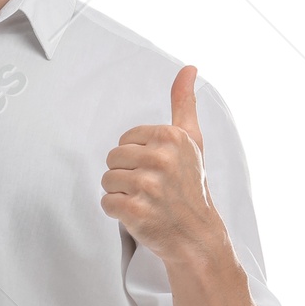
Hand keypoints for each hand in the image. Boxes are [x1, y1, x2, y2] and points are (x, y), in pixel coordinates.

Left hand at [100, 63, 225, 268]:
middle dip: (126, 175)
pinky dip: (118, 213)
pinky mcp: (136, 211)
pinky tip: (140, 215)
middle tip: (150, 189)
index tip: (156, 170)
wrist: (197, 236)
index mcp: (171, 137)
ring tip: (145, 202)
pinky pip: (107, 203)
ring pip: (107, 180)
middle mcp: (161, 159)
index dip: (136, 157)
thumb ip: (184, 104)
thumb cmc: (191, 188)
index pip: (126, 139)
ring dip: (121, 194)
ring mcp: (148, 186)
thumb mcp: (192, 141)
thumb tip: (189, 69)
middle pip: (113, 158)